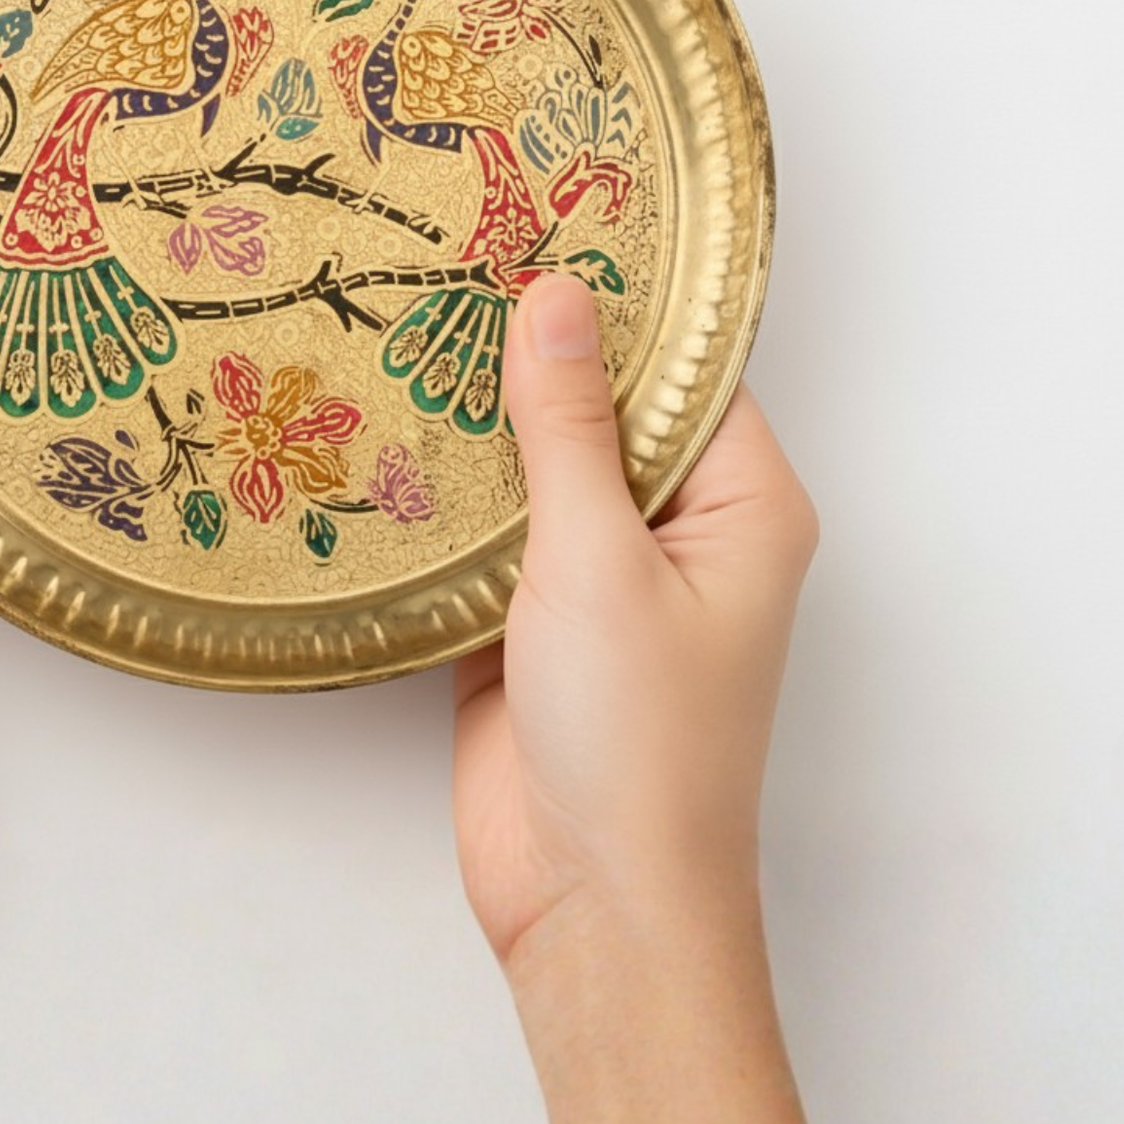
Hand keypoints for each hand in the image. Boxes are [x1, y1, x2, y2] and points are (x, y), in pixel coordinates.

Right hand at [455, 272, 818, 968]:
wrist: (591, 906)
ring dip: (477, 420)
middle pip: (605, 410)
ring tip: (396, 316)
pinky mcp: (532, 622)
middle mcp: (684, 531)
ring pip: (540, 469)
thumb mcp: (598, 560)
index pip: (686, 367)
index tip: (538, 218)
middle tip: (445, 252)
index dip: (617, 299)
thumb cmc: (637, 743)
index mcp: (745, 505)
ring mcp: (605, 578)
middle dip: (531, 350)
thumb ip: (566, 428)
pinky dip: (443, 493)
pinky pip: (489, 531)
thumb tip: (554, 297)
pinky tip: (378, 427)